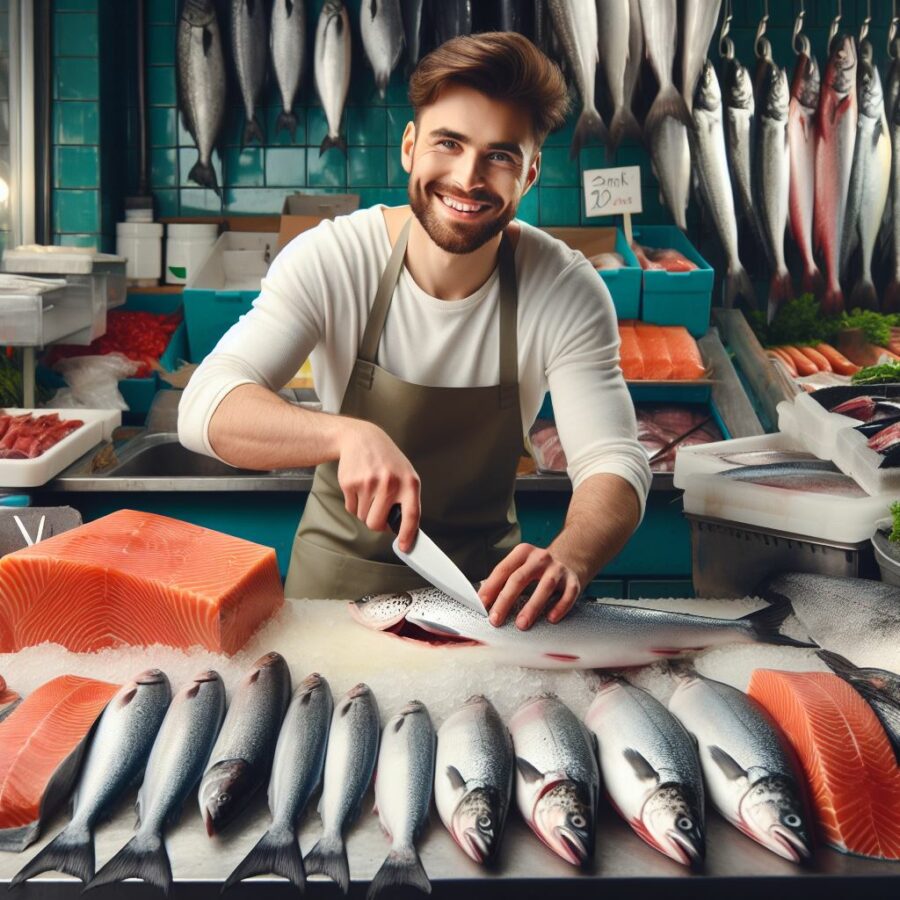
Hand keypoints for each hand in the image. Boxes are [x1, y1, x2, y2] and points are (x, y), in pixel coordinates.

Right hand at [336, 420, 420, 550]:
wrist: (362, 439)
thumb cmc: (387, 461)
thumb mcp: (406, 474)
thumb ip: (407, 500)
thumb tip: (404, 531)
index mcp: (409, 482)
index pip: (411, 515)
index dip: (408, 535)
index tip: (405, 547)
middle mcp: (390, 483)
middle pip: (377, 524)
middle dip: (375, 522)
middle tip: (376, 510)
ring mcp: (369, 483)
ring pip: (362, 517)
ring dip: (364, 511)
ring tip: (369, 491)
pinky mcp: (350, 483)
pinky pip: (350, 508)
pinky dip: (354, 503)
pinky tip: (359, 486)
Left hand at [478, 543, 581, 629]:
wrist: (570, 559)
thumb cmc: (539, 568)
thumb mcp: (521, 566)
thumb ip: (504, 579)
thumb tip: (484, 600)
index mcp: (523, 552)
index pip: (503, 570)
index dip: (490, 588)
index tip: (482, 604)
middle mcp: (540, 558)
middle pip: (519, 578)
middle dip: (505, 600)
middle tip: (496, 619)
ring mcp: (558, 569)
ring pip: (544, 587)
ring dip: (532, 607)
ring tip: (521, 623)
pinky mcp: (573, 580)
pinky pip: (567, 595)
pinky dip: (559, 607)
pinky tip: (551, 618)